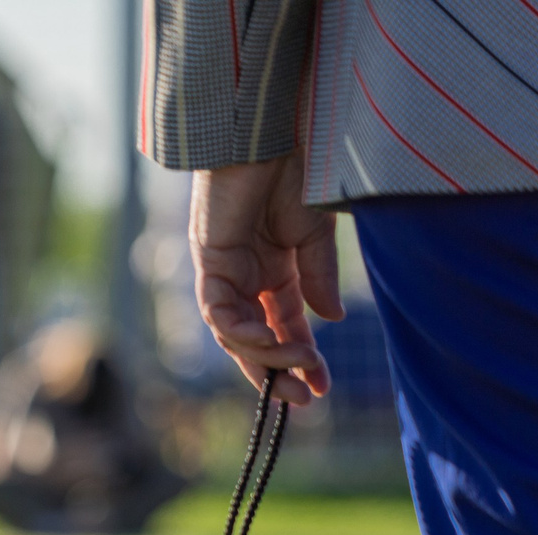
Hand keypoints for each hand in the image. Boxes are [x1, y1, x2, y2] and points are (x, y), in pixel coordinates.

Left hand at [191, 154, 341, 404]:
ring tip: (299, 366)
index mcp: (272, 271)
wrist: (271, 131)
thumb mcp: (315, 234)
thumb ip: (318, 279)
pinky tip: (266, 341)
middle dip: (277, 373)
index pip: (284, 328)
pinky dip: (241, 330)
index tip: (321, 388)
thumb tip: (328, 319)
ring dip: (267, 355)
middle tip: (304, 401)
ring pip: (236, 333)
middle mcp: (244, 277)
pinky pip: (219, 310)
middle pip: (254, 341)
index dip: (300, 358)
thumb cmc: (295, 169)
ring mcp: (224, 271)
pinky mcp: (208, 261)